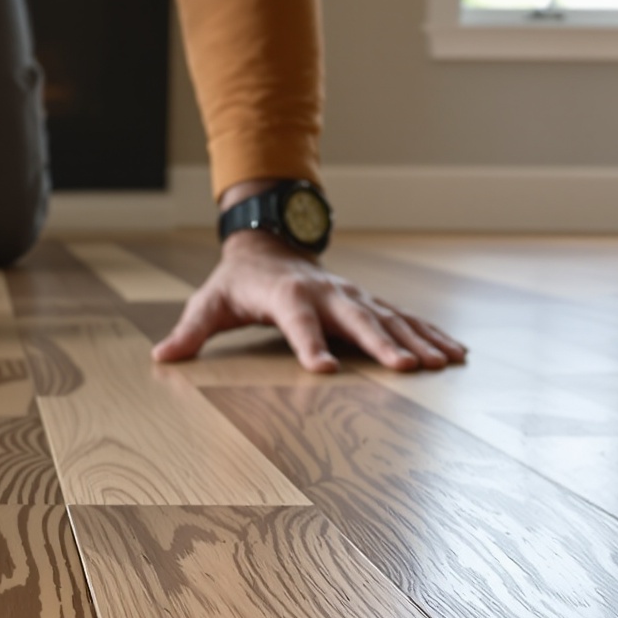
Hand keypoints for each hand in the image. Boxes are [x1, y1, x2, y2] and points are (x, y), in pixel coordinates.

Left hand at [152, 231, 466, 373]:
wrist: (269, 246)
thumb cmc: (238, 284)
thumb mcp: (209, 303)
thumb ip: (190, 332)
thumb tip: (161, 357)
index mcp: (287, 295)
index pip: (298, 322)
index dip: (309, 344)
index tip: (321, 371)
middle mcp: (328, 293)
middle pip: (358, 319)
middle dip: (382, 344)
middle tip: (406, 369)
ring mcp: (354, 296)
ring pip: (392, 319)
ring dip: (419, 341)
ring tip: (446, 364)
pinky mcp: (369, 303)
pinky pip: (405, 319)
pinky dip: (432, 334)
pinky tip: (456, 353)